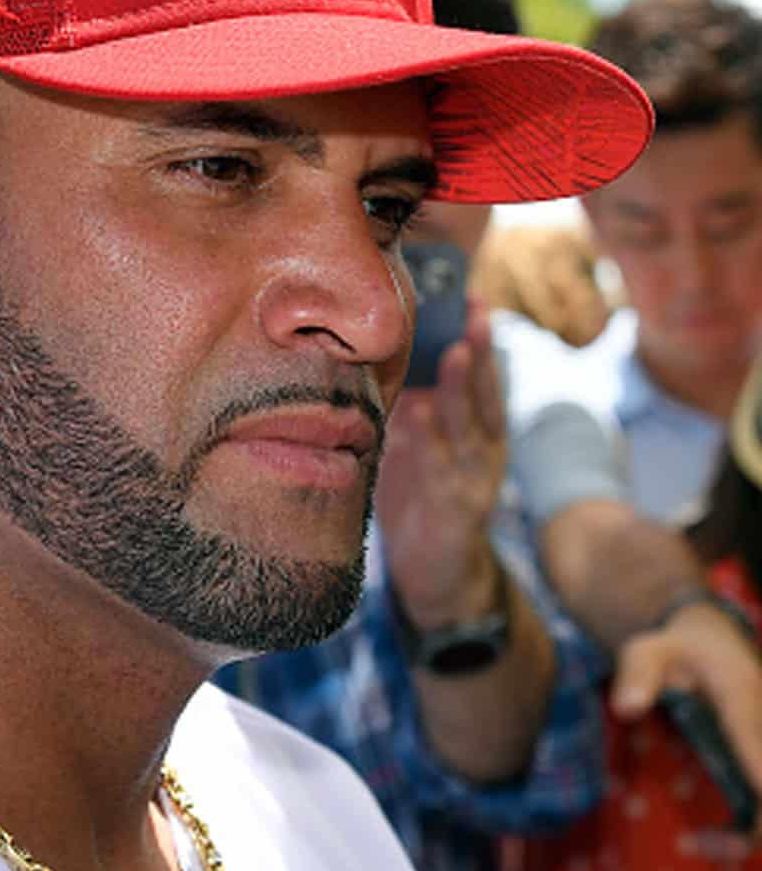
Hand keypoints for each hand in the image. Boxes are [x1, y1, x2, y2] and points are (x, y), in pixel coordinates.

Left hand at [379, 299, 506, 626]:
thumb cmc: (421, 494)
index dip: (481, 340)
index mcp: (478, 431)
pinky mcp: (455, 511)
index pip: (483, 379)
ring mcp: (472, 480)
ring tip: (454, 353)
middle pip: (485, 395)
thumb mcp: (419, 444)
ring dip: (460, 390)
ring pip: (469, 428)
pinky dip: (431, 442)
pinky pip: (441, 471)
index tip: (472, 299)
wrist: (435, 571)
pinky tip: (419, 415)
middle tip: (474, 312)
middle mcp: (483, 451)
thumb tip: (387, 355)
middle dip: (481, 353)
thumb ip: (413, 406)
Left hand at [612, 599, 761, 846]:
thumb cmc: (675, 644)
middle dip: (755, 827)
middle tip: (706, 842)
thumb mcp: (648, 649)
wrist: (710, 635)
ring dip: (753, 826)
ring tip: (706, 842)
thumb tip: (625, 709)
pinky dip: (751, 816)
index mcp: (743, 699)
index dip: (759, 797)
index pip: (759, 754)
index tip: (743, 830)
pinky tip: (715, 830)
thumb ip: (637, 674)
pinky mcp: (759, 752)